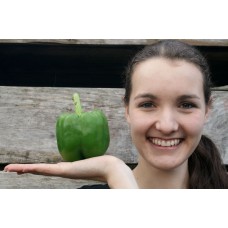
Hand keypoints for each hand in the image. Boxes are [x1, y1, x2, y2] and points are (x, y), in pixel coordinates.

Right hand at [4, 155, 137, 188]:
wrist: (110, 167)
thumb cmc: (103, 160)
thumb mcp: (92, 153)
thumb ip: (89, 150)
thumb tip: (90, 144)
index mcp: (67, 167)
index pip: (48, 168)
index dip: (37, 167)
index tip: (28, 168)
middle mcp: (62, 170)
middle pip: (40, 170)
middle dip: (25, 169)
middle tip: (11, 170)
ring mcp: (62, 171)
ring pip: (39, 170)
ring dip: (23, 169)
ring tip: (8, 169)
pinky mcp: (64, 171)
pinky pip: (44, 169)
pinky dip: (31, 169)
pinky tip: (20, 169)